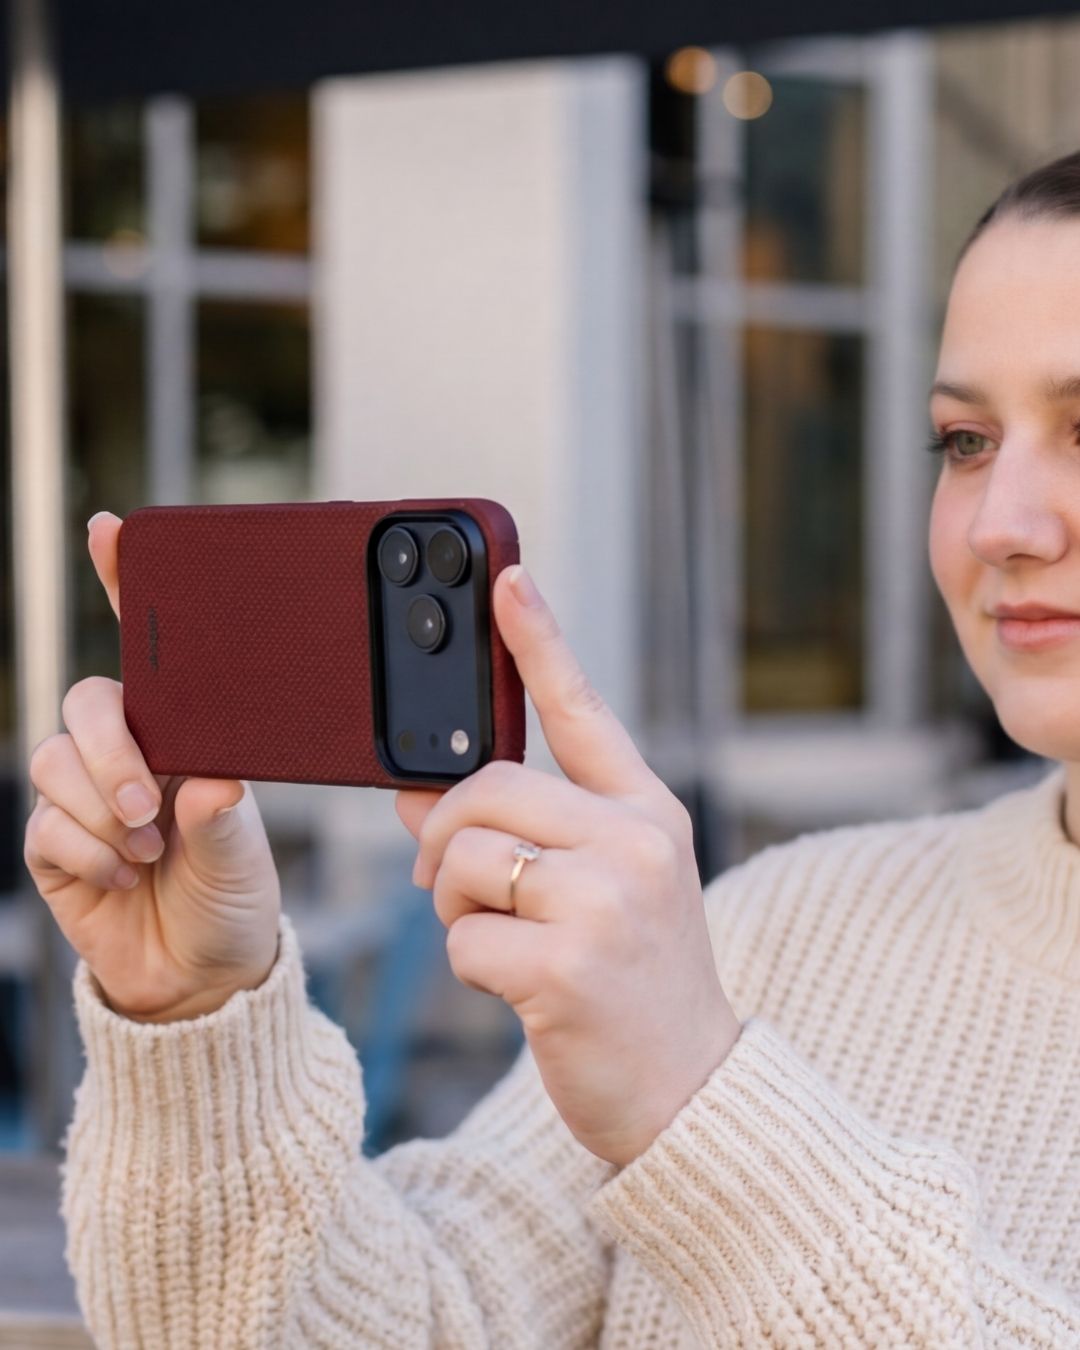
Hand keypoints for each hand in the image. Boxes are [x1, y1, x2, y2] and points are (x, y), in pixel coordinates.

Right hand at [22, 512, 281, 1022]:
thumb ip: (222, 821)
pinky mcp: (54, 842)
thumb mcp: (244, 856)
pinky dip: (87, 851)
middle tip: (149, 803)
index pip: (148, 652)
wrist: (200, 975)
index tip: (111, 529)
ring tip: (146, 849)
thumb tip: (206, 785)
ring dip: (101, 808)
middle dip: (112, 749)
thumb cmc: (231, 897)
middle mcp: (129, 756)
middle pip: (87, 702)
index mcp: (182, 737)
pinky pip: (46, 823)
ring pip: (56, 760)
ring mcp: (85, 796)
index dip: (123, 586)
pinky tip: (122, 873)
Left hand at [396, 565, 741, 1167]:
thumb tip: (416, 797)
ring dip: (453, 904)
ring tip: (499, 937)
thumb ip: (522, 835)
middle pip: (487, 788)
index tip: (507, 580)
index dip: (541, 641)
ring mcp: (605, 901)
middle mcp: (634, 842)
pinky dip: (469, 963)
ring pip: (464, 859)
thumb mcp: (599, 891)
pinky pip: (462, 936)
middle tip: (450, 879)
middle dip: (447, 834)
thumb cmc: (635, 979)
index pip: (586, 711)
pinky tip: (519, 987)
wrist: (689, 1090)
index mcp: (647, 812)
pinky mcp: (567, 965)